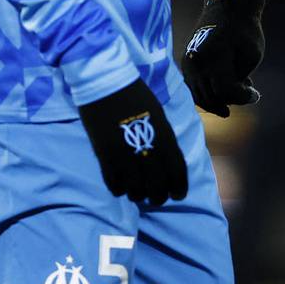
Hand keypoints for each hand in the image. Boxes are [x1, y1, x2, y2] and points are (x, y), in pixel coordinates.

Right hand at [76, 79, 188, 204]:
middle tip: (157, 198)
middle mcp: (147, 148)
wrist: (108, 85)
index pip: (177, 169)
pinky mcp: (105, 155)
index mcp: (164, 136)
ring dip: (139, 194)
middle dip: (159, 195)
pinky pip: (114, 182)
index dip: (179, 186)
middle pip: (157, 183)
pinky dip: (119, 189)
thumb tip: (167, 159)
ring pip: (136, 187)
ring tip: (139, 195)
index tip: (178, 195)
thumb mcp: (159, 116)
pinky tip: (121, 189)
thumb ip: (165, 139)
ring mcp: (125, 154)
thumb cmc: (137, 96)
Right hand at [178, 0, 265, 115]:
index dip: (242, 97)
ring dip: (220, 99)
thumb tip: (232, 96)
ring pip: (200, 96)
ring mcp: (187, 63)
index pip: (225, 90)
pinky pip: (194, 88)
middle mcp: (195, 62)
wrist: (228, 6)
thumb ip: (242, 78)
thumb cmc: (245, 29)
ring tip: (240, 89)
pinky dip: (209, 93)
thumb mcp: (253, 54)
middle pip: (211, 97)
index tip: (257, 95)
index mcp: (213, 57)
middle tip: (250, 93)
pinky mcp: (186, 63)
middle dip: (232, 100)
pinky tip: (227, 90)